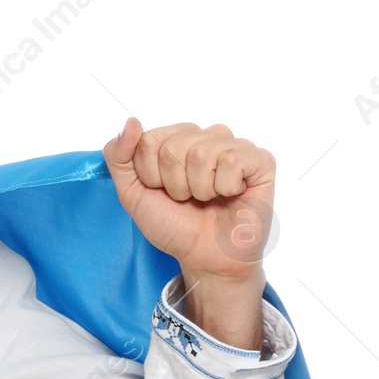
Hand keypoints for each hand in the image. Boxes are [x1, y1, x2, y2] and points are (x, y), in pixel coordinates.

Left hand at [103, 119, 273, 351]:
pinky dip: (224, 187)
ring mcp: (234, 146)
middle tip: (187, 199)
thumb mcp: (132, 193)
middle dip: (174, 184)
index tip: (162, 192)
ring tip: (208, 199)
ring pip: (201, 153)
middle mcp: (206, 137)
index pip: (148, 141)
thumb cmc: (174, 224)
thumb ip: (119, 157)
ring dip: (198, 189)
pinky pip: (232, 160)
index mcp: (176, 139)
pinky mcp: (260, 160)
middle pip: (173, 148)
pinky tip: (230, 195)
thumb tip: (130, 122)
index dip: (150, 175)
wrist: (204, 256)